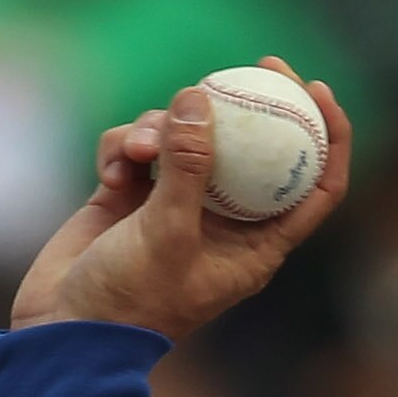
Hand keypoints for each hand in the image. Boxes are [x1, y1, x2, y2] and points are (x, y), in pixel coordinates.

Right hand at [8, 57, 350, 338]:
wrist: (69, 330)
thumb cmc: (131, 300)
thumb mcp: (165, 232)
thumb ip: (186, 166)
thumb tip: (199, 99)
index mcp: (258, 245)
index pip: (315, 187)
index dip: (328, 139)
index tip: (318, 92)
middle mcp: (225, 221)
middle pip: (253, 147)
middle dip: (246, 104)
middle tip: (244, 66)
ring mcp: (179, 204)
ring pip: (187, 137)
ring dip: (160, 130)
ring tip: (136, 153)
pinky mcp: (134, 193)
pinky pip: (138, 145)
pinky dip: (122, 147)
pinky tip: (108, 174)